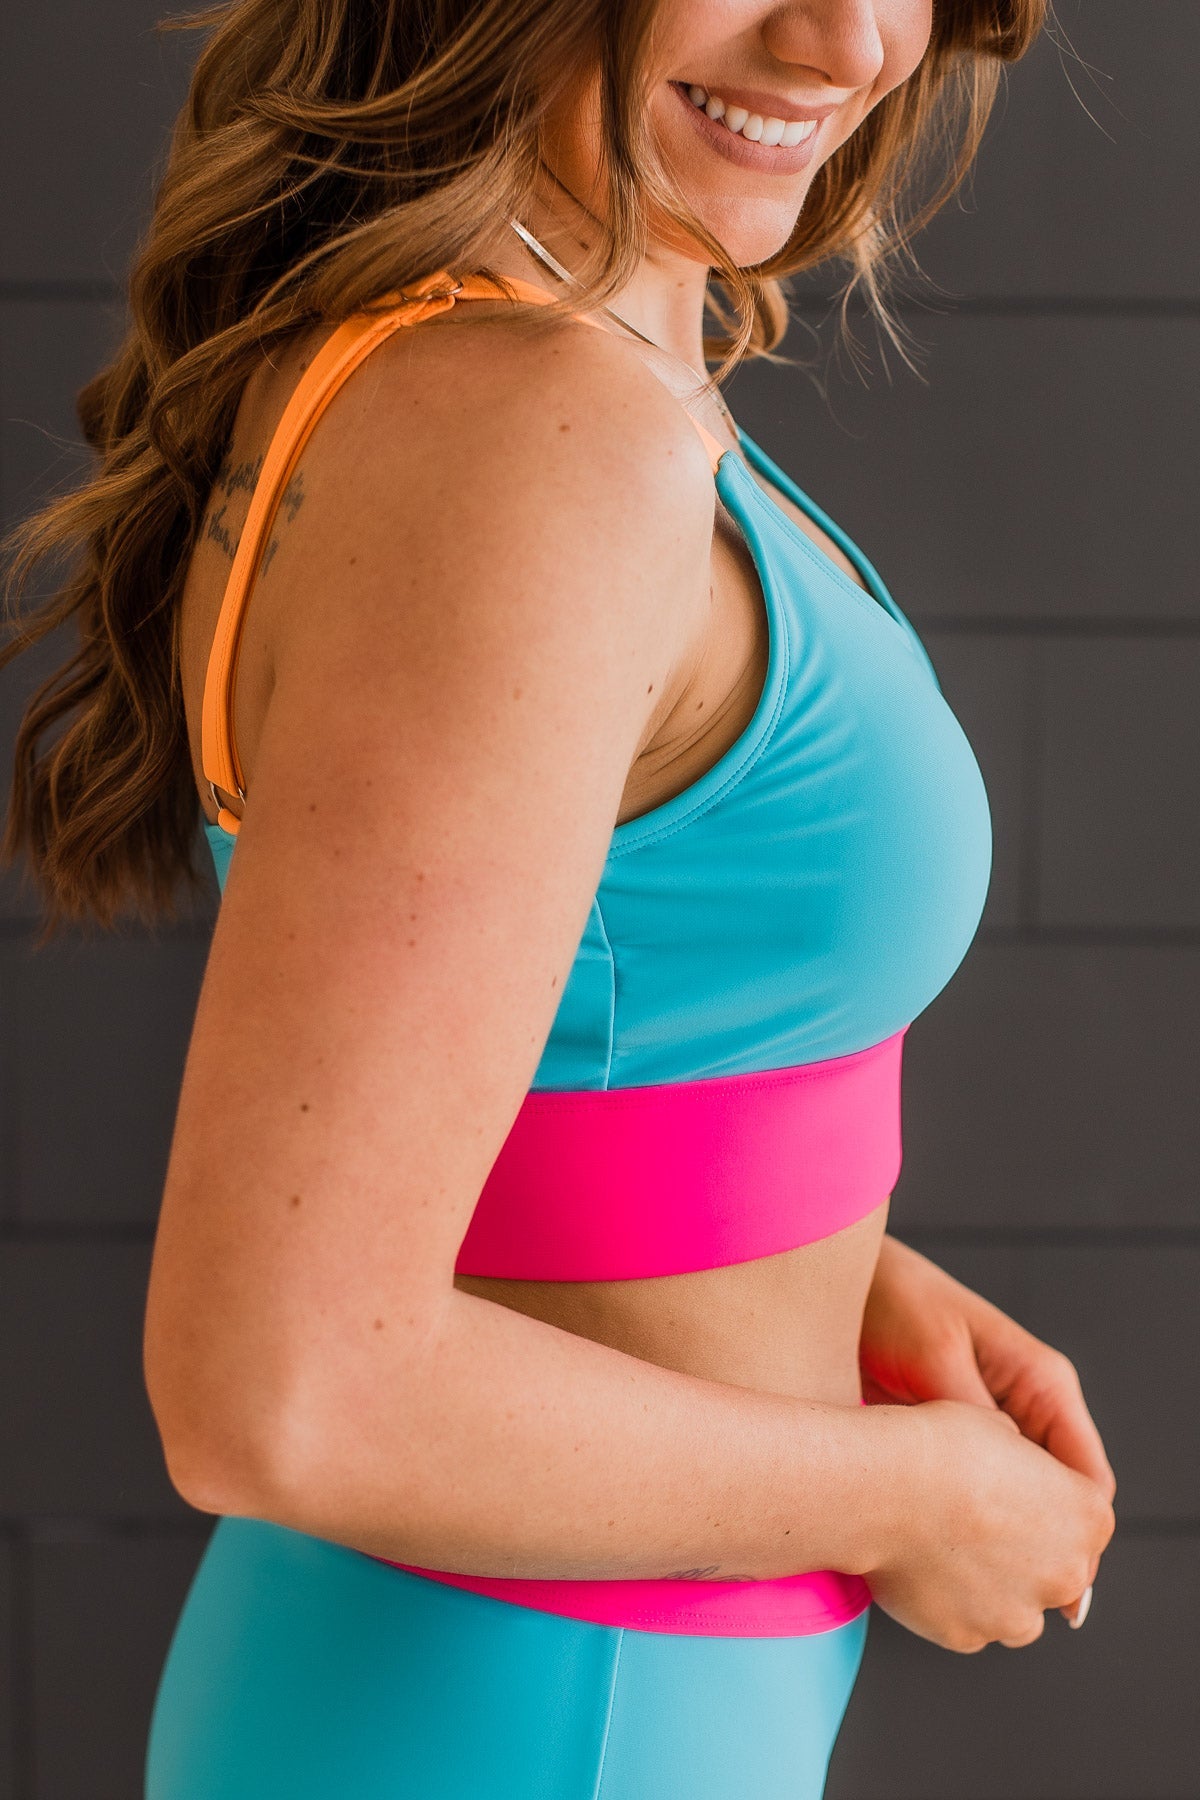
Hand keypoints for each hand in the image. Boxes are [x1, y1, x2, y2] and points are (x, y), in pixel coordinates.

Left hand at [860, 1234, 1115, 1622]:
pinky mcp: (953, 1444)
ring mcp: (991, 1430)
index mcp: (1043, 1383)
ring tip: (959, 1576)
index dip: (1074, 1533)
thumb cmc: (892, 1302)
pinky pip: (975, 1499)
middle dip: (1035, 1551)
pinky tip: (928, 1551)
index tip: (1043, 1576)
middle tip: (995, 1590)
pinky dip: (960, 1529)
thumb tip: (1000, 1488)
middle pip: (1057, 1505)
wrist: (839, 1285)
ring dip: (995, 1545)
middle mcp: (1027, 1410)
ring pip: (1017, 1510)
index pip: (1087, 1478)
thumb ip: (972, 1417)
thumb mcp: (935, 1357)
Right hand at [866, 1397, 1114, 1652]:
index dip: (1044, 1502)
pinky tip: (924, 1567)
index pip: (1083, 1519)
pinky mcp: (970, 1636)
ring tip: (948, 1547)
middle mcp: (1065, 1573)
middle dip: (1026, 1552)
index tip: (1011, 1492)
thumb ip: (1027, 1462)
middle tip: (978, 1521)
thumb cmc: (938, 1448)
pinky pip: (969, 1624)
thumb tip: (1016, 1474)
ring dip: (994, 1587)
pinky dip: (953, 1603)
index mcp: (1088, 1517)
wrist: (883, 1488)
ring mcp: (1018, 1613)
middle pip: (1056, 1570)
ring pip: (1017, 1608)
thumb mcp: (1000, 1426)